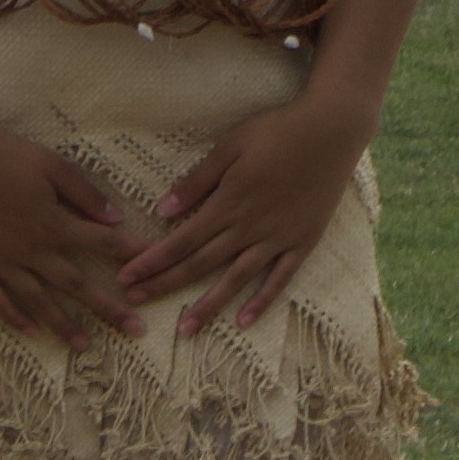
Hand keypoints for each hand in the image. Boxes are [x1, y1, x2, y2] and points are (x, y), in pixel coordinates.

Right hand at [0, 118, 138, 344]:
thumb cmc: (2, 153)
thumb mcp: (50, 164)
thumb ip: (84, 193)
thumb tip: (115, 218)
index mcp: (52, 223)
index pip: (101, 244)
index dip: (129, 255)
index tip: (152, 270)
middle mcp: (30, 250)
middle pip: (75, 285)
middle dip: (108, 308)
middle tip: (135, 330)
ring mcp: (0, 262)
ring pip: (37, 302)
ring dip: (63, 325)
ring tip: (84, 346)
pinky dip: (13, 318)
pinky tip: (31, 332)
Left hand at [118, 95, 373, 333]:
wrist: (332, 131)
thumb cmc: (277, 131)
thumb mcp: (230, 146)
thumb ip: (198, 180)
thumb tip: (163, 209)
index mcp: (228, 202)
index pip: (181, 240)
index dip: (152, 260)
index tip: (126, 276)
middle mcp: (250, 227)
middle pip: (200, 263)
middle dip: (165, 284)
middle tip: (135, 302)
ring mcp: (277, 239)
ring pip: (236, 279)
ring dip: (208, 304)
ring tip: (185, 328)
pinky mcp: (302, 243)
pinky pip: (279, 279)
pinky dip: (261, 301)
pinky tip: (243, 322)